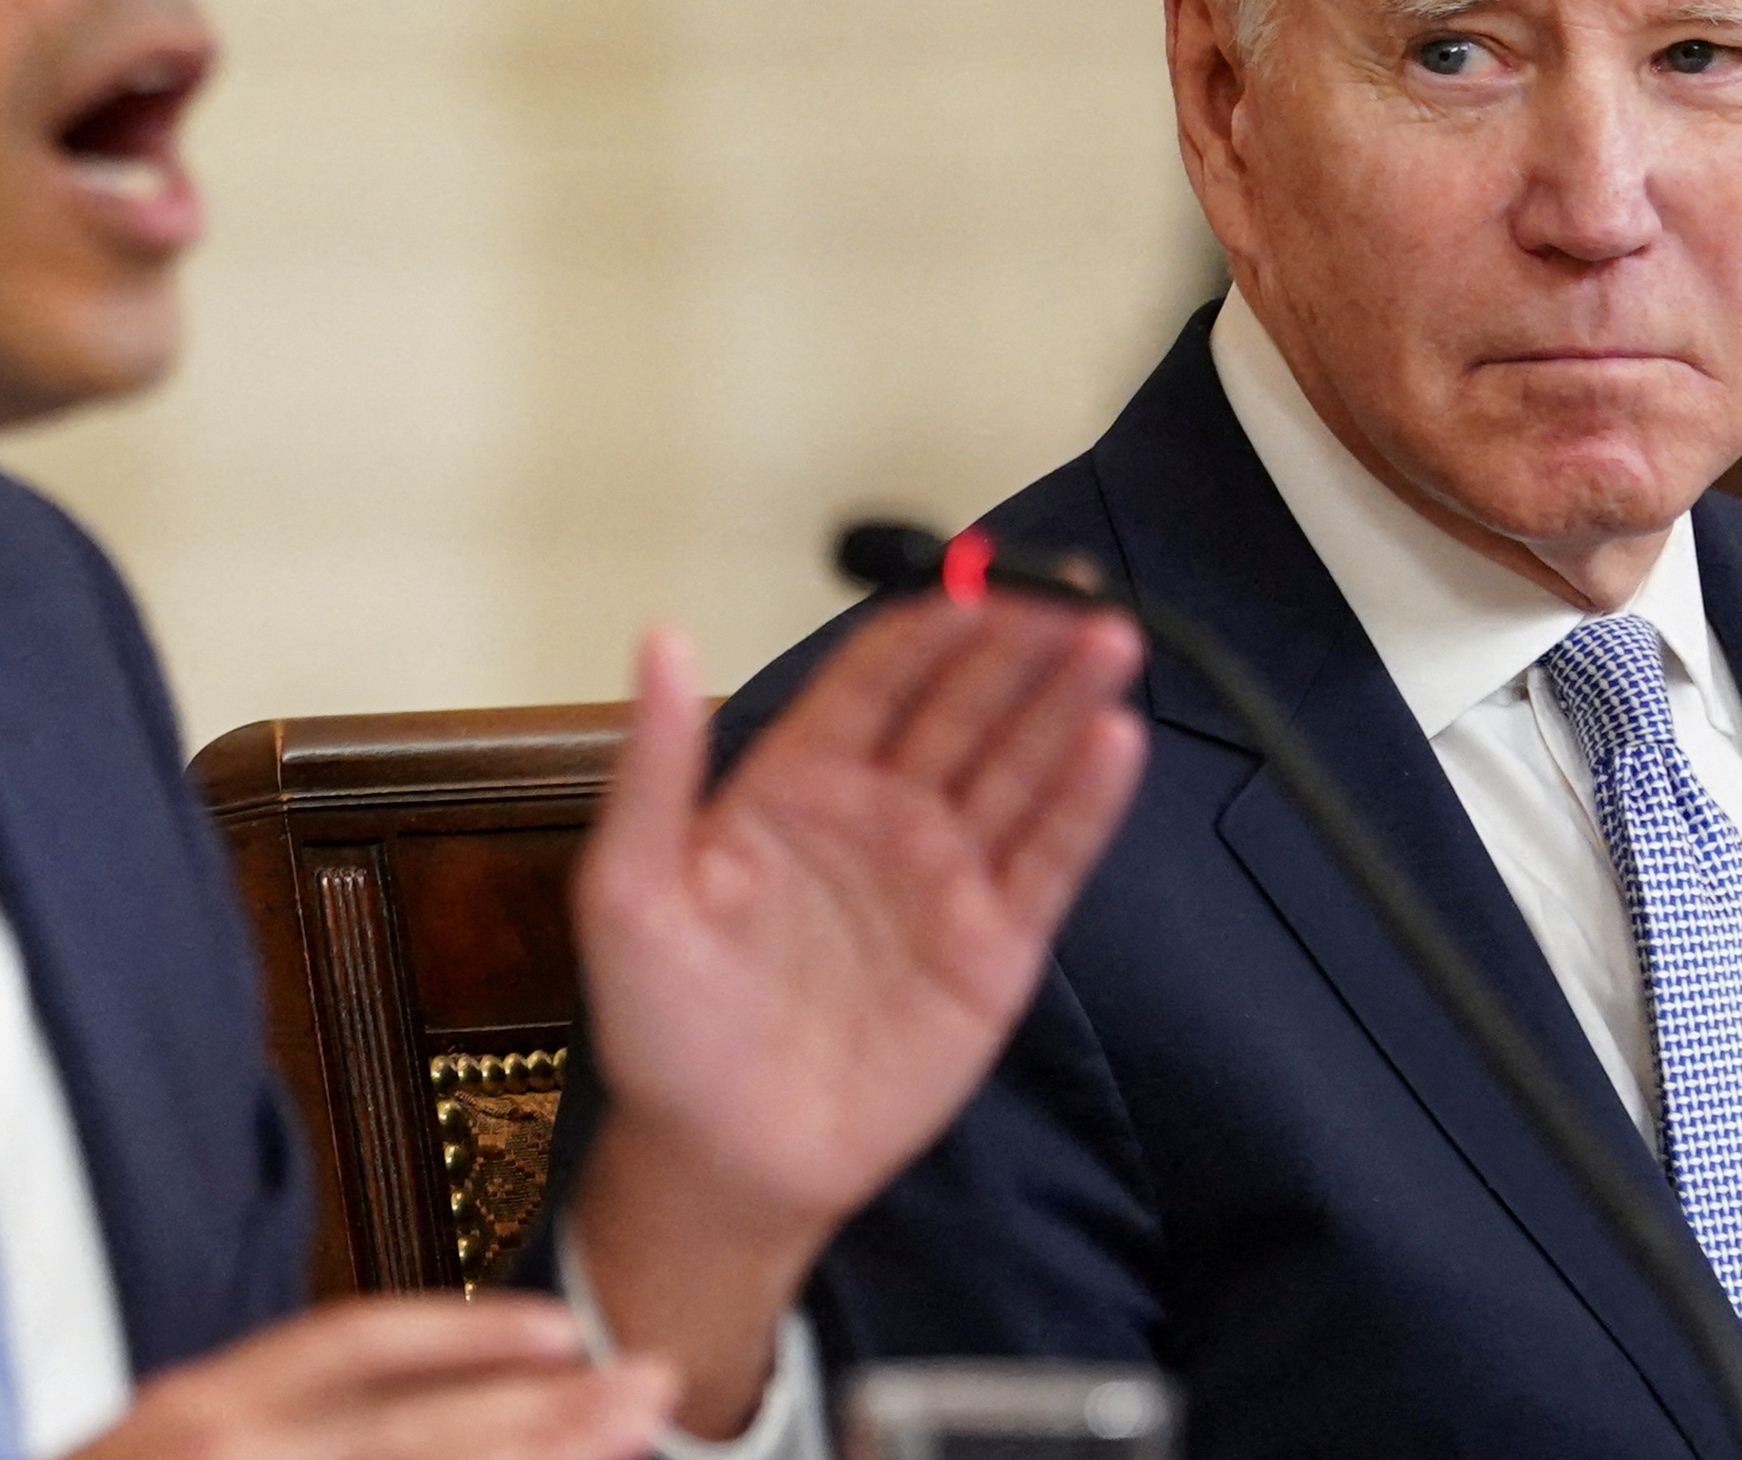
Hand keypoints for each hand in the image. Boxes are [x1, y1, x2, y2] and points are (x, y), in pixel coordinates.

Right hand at [73, 1294, 670, 1459]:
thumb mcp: (164, 1442)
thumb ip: (259, 1417)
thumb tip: (439, 1407)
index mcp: (196, 1408)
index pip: (352, 1345)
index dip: (470, 1334)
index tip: (566, 1330)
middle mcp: (222, 1451)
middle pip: (408, 1435)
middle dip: (545, 1415)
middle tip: (652, 1387)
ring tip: (631, 1443)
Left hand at [567, 593, 1147, 1433]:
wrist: (723, 1163)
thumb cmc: (665, 1031)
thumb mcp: (628, 891)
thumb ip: (654, 767)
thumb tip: (662, 641)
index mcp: (796, 785)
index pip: (876, 679)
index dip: (926, 625)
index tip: (970, 578)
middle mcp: (882, 816)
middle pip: (965, 707)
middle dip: (1018, 647)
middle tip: (1071, 596)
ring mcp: (944, 878)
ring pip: (1018, 767)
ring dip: (1066, 701)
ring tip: (1111, 643)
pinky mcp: (993, 948)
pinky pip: (1047, 859)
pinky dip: (1084, 799)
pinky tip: (1112, 741)